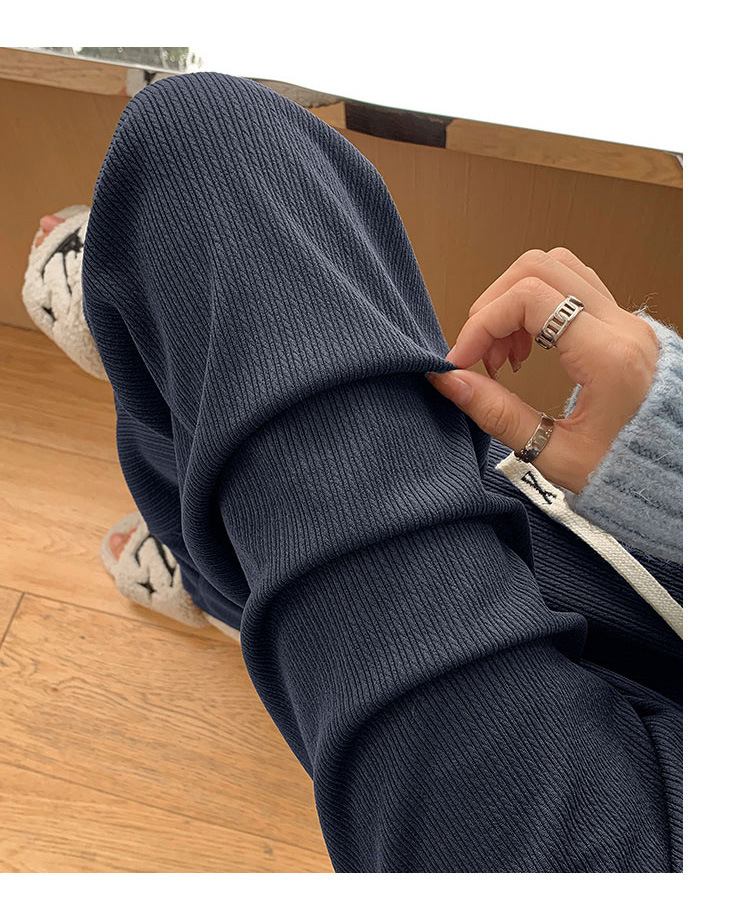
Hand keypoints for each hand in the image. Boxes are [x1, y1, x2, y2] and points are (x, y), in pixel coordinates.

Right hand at [426, 248, 659, 493]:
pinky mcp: (622, 325)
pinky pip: (573, 286)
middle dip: (493, 306)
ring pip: (557, 267)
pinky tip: (527, 348)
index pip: (529, 299)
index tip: (460, 361)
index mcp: (610, 357)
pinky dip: (537, 304)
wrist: (672, 478)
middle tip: (480, 357)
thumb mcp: (554, 454)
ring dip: (515, 300)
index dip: (482, 324)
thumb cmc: (623, 472)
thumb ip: (497, 413)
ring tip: (505, 353)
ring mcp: (626, 320)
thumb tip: (448, 380)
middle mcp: (623, 326)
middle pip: (539, 267)